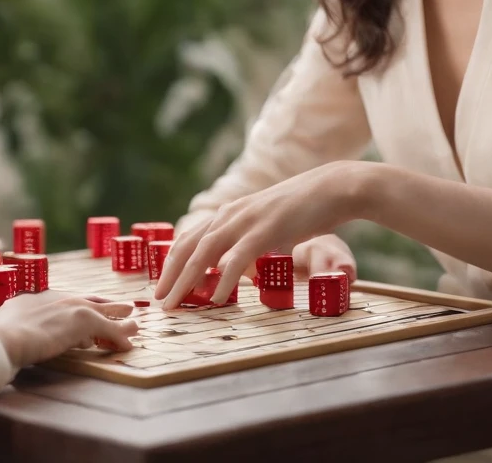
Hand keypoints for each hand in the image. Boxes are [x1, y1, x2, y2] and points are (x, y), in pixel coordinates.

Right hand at [0, 291, 137, 367]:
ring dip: (119, 319)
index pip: (66, 301)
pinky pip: (109, 329)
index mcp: (38, 298)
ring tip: (132, 324)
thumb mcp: (6, 328)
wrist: (0, 338)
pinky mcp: (83, 320)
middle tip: (123, 307)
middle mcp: (57, 297)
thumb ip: (18, 329)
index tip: (89, 309)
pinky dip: (119, 336)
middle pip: (88, 300)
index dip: (80, 307)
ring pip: (104, 312)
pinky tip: (128, 344)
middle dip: (106, 306)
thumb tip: (20, 339)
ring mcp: (70, 307)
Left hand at [155, 161, 370, 308]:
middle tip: (159, 300)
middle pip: (190, 246)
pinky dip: (223, 278)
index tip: (163, 285)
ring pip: (205, 251)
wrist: (332, 189)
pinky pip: (238, 257)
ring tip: (175, 302)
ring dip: (186, 279)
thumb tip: (236, 267)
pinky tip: (215, 297)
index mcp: (230, 212)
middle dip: (171, 274)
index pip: (190, 238)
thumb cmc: (302, 210)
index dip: (173, 262)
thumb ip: (248, 241)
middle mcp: (231, 214)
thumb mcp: (266, 224)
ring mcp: (247, 220)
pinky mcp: (266, 230)